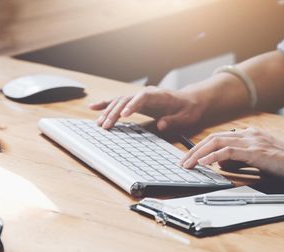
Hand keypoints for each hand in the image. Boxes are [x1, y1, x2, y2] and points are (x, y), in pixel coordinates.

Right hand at [89, 86, 205, 130]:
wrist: (190, 101)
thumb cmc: (188, 109)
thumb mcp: (186, 117)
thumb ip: (173, 120)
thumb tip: (161, 125)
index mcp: (159, 95)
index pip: (143, 97)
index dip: (132, 105)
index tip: (124, 115)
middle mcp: (146, 94)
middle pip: (127, 100)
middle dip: (115, 112)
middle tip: (106, 126)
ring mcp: (139, 97)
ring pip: (120, 102)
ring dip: (108, 112)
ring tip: (99, 123)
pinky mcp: (135, 102)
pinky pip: (118, 103)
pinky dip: (105, 105)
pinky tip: (93, 108)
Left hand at [180, 127, 283, 181]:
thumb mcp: (260, 160)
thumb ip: (242, 159)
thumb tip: (223, 164)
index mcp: (250, 135)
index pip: (219, 137)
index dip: (202, 147)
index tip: (190, 158)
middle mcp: (249, 134)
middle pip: (213, 138)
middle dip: (194, 150)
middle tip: (182, 162)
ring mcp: (252, 141)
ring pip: (217, 143)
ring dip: (199, 154)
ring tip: (187, 164)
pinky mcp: (256, 151)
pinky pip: (228, 152)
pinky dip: (213, 157)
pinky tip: (204, 163)